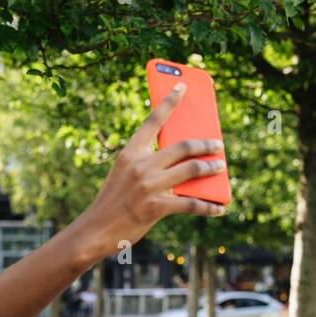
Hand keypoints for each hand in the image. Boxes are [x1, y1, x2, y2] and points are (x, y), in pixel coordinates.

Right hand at [73, 84, 225, 262]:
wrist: (95, 230)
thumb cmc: (113, 202)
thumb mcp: (124, 175)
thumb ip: (148, 165)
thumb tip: (184, 164)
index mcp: (130, 153)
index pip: (153, 120)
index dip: (170, 101)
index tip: (183, 86)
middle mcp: (140, 165)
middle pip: (183, 146)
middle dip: (205, 144)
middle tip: (218, 144)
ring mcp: (149, 186)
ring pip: (191, 169)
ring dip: (211, 167)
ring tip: (220, 167)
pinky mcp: (156, 207)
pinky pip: (191, 203)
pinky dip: (209, 206)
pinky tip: (220, 207)